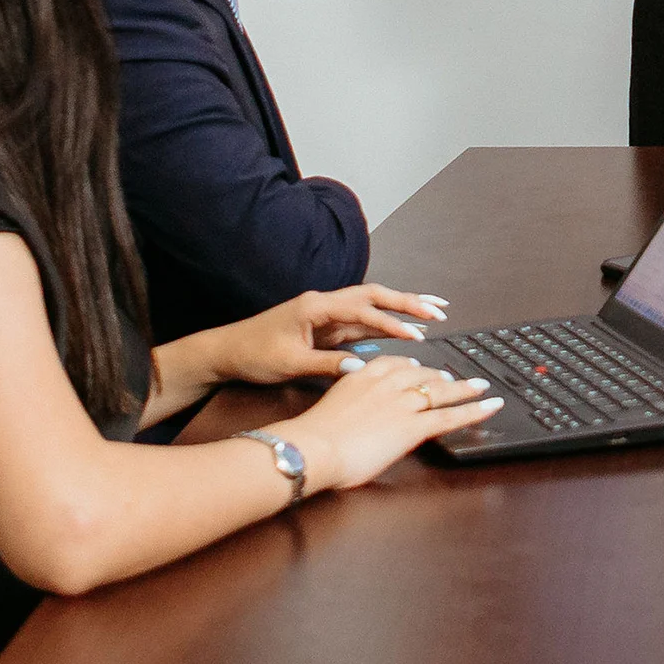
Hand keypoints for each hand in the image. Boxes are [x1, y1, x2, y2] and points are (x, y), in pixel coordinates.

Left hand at [204, 285, 449, 387]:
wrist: (224, 352)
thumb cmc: (252, 355)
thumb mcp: (289, 363)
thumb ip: (327, 364)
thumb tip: (362, 366)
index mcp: (316, 306)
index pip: (363, 309)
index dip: (392, 322)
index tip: (417, 335)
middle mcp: (325, 303)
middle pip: (374, 296)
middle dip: (408, 302)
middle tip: (439, 310)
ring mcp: (326, 313)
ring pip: (371, 305)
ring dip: (401, 307)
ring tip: (432, 312)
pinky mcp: (324, 327)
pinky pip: (361, 321)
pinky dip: (385, 322)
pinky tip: (404, 330)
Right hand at [271, 355, 502, 492]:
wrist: (313, 447)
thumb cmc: (314, 435)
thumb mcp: (332, 406)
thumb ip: (349, 401)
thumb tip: (352, 410)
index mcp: (366, 375)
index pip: (396, 364)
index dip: (411, 367)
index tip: (417, 368)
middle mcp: (389, 383)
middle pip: (422, 375)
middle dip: (439, 376)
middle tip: (451, 378)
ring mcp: (404, 403)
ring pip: (441, 392)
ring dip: (464, 389)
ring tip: (480, 387)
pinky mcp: (414, 425)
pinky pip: (449, 416)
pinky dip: (474, 411)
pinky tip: (490, 406)